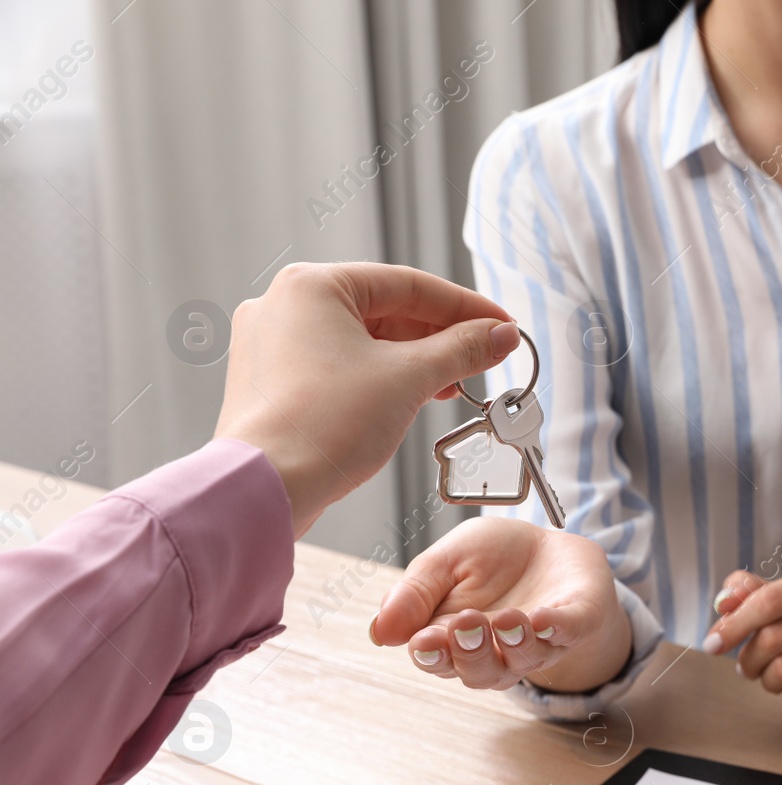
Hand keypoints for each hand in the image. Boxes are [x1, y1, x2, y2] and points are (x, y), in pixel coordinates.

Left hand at [214, 262, 520, 536]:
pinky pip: (339, 366)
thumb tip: (499, 335)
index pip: (408, 285)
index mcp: (312, 286)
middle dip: (440, 338)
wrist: (267, 488)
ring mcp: (273, 345)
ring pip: (363, 341)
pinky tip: (410, 398)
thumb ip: (462, 350)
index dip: (465, 308)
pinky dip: (379, 378)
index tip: (501, 327)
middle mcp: (285, 306)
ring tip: (454, 385)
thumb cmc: (323, 425)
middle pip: (385, 311)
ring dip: (414, 361)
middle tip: (484, 358)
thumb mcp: (410, 378)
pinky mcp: (273, 383)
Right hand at [369, 517, 633, 693]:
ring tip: (507, 620)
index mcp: (455, 640)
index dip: (432, 654)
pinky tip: (544, 618)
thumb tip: (379, 632)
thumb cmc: (491, 559)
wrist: (547, 543)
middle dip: (472, 651)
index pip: (438, 659)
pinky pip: (569, 632)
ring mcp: (540, 642)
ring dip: (515, 642)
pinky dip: (558, 627)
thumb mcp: (444, 562)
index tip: (424, 640)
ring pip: (525, 659)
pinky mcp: (577, 622)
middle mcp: (497, 652)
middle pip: (480, 672)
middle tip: (466, 623)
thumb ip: (415, 593)